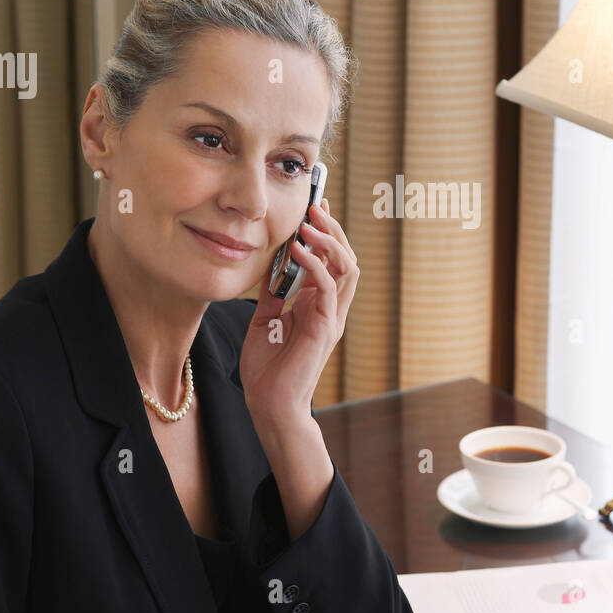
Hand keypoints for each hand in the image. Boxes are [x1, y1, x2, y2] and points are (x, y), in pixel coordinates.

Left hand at [239, 198, 358, 424]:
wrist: (270, 405)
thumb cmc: (267, 369)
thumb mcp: (264, 320)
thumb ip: (272, 294)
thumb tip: (270, 264)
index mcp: (319, 305)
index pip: (331, 260)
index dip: (326, 233)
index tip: (315, 208)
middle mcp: (331, 309)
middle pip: (345, 258)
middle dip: (333, 230)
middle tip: (315, 207)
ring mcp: (332, 318)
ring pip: (347, 269)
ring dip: (330, 242)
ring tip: (310, 225)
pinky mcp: (326, 328)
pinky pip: (330, 288)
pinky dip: (316, 265)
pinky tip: (298, 251)